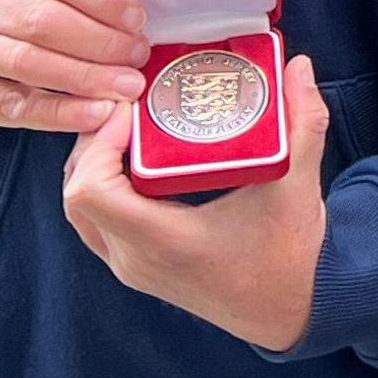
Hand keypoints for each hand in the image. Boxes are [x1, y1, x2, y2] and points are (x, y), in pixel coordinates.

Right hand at [0, 0, 149, 131]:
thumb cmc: (15, 9)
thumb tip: (133, 23)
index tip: (136, 20)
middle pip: (44, 21)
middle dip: (101, 42)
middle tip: (137, 57)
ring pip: (28, 61)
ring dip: (85, 76)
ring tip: (125, 86)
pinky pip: (15, 104)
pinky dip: (59, 112)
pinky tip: (94, 113)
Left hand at [62, 53, 332, 352]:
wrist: (295, 310)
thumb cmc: (293, 256)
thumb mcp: (298, 183)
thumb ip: (302, 121)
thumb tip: (298, 66)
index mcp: (164, 241)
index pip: (90, 192)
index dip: (98, 144)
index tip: (132, 112)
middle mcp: (136, 260)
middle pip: (76, 194)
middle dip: (94, 145)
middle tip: (131, 111)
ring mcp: (133, 268)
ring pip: (81, 211)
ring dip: (95, 166)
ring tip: (133, 131)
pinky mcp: (139, 269)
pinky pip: (99, 223)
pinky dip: (106, 188)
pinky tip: (142, 163)